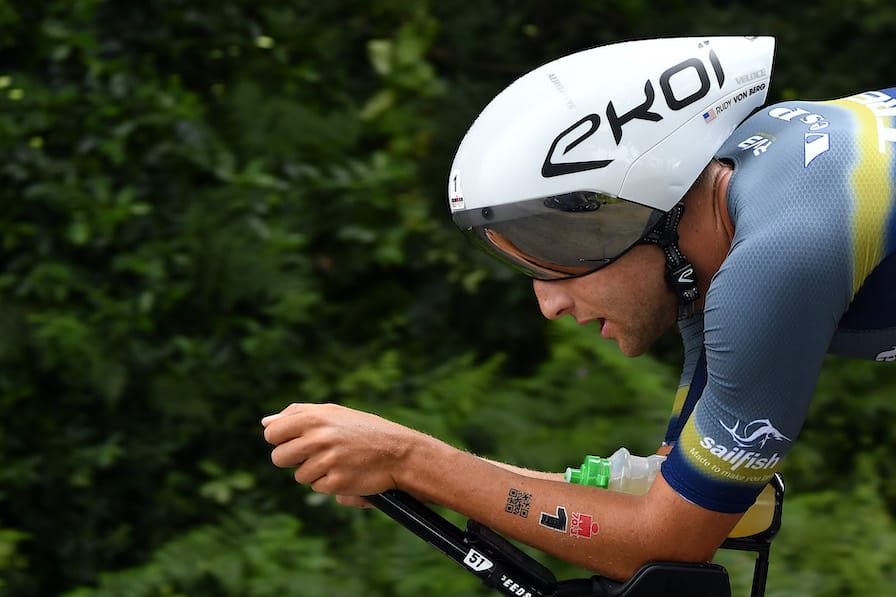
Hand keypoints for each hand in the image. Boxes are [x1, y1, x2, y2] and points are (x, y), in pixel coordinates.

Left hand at [261, 403, 416, 497]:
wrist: (399, 452)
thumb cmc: (364, 430)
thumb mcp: (334, 413)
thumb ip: (298, 414)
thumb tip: (265, 422)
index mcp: (315, 417)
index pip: (273, 433)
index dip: (281, 440)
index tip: (295, 441)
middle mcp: (319, 438)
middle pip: (279, 458)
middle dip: (293, 459)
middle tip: (317, 454)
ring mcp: (327, 461)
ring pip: (299, 475)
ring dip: (314, 472)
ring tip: (338, 461)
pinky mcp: (336, 483)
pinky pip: (317, 487)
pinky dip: (329, 483)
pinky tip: (347, 472)